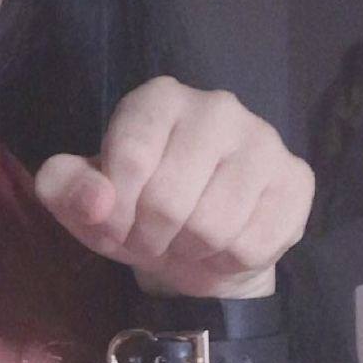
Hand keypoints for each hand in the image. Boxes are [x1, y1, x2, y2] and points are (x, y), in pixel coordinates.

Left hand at [33, 76, 314, 298]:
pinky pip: (252, 244)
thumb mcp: (82, 200)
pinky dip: (227, 262)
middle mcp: (216, 106)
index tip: (115, 222)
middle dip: (149, 238)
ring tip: (184, 242)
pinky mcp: (297, 180)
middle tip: (151, 240)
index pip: (129, 162)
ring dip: (188, 252)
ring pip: (213, 227)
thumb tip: (96, 200)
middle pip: (168, 200)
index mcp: (157, 100)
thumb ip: (65, 188)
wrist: (196, 248)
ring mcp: (264, 140)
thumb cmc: (131, 212)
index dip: (115, 211)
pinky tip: (222, 247)